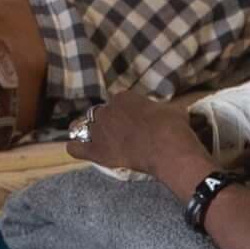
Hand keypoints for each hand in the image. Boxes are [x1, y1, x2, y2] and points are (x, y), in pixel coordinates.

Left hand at [71, 92, 206, 187]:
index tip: (134, 119)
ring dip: (91, 133)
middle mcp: (107, 111)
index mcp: (123, 97)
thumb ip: (164, 108)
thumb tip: (172, 111)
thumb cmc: (173, 126)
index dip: (126, 111)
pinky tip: (76, 149)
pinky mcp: (95, 151)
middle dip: (108, 122)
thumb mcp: (173, 109)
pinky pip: (75, 148)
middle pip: (100, 114)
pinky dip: (75, 148)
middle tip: (121, 133)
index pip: (119, 101)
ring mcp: (99, 131)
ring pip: (84, 128)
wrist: (168, 149)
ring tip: (98, 140)